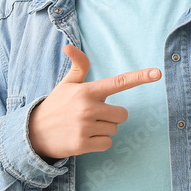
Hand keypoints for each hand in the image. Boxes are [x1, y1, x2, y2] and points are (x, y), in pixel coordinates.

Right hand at [27, 44, 161, 161]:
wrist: (33, 133)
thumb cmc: (57, 105)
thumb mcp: (67, 84)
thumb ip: (78, 66)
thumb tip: (68, 46)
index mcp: (87, 90)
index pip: (119, 82)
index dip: (140, 77)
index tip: (157, 73)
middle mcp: (88, 107)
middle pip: (122, 114)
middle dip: (112, 116)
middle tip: (92, 116)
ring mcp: (85, 126)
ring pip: (114, 129)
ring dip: (104, 130)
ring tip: (84, 126)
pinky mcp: (82, 144)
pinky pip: (107, 143)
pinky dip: (99, 143)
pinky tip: (83, 138)